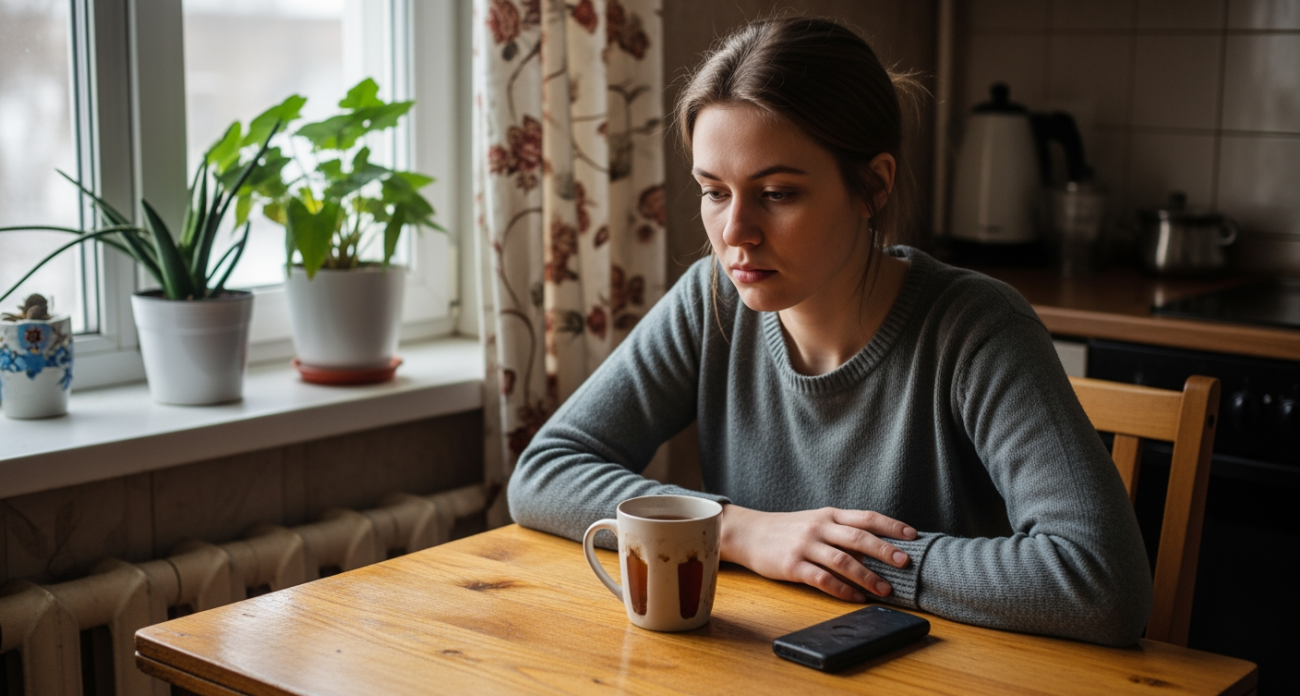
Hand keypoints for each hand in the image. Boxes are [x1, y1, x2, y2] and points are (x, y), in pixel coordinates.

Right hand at [719, 504, 917, 601]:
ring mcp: (805, 546)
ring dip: (867, 576)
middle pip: (859, 537)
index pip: (866, 517)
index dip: (891, 526)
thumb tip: (875, 548)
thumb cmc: (786, 530)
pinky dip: (842, 590)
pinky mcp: (793, 565)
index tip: (913, 536)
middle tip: (906, 563)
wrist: (748, 533)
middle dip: (885, 551)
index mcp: (829, 515)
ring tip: (886, 590)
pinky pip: (823, 579)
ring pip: (843, 560)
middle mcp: (819, 527)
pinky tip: (856, 598)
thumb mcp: (815, 522)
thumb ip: (841, 530)